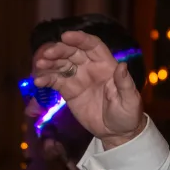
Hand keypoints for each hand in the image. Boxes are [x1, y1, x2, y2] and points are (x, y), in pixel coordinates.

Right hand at [33, 31, 144, 147]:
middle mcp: (91, 68)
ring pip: (61, 64)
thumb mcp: (130, 100)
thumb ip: (125, 83)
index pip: (93, 46)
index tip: (66, 36)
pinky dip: (45, 79)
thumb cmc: (128, 114)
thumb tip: (122, 65)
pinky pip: (55, 81)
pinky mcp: (68, 90)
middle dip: (59, 50)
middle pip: (73, 52)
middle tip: (47, 54)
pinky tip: (38, 81)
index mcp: (107, 66)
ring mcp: (78, 78)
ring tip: (39, 65)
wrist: (117, 133)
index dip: (80, 39)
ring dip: (49, 62)